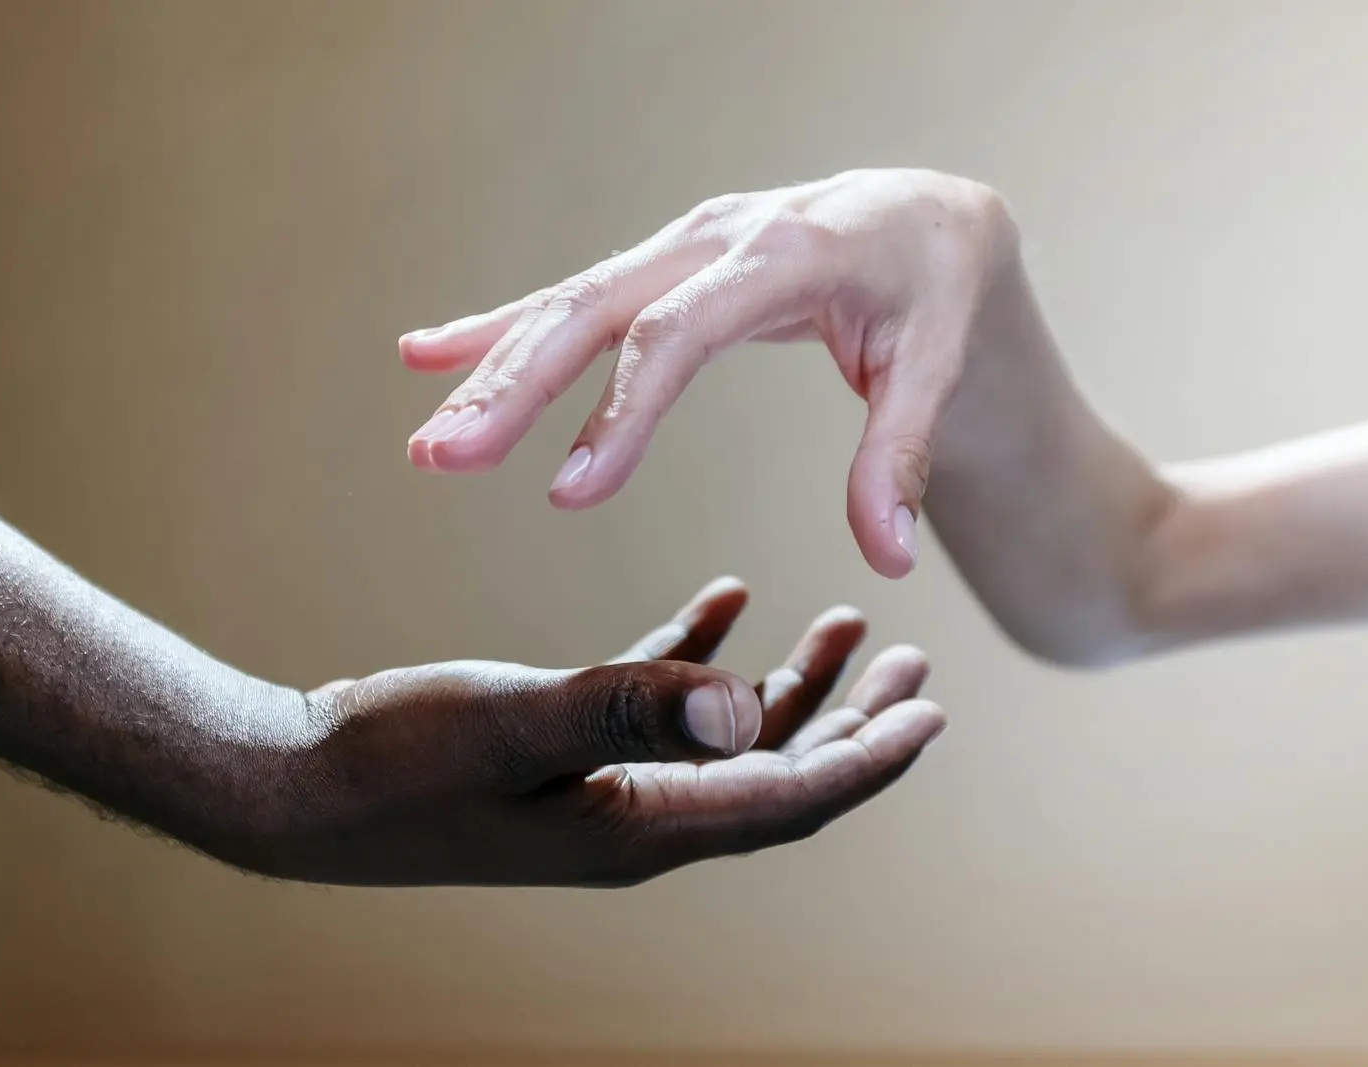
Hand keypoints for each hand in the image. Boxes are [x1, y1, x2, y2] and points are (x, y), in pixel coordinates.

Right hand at [231, 577, 943, 886]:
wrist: (294, 787)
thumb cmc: (393, 762)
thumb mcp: (518, 725)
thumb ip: (630, 710)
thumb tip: (747, 712)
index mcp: (644, 825)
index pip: (791, 799)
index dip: (869, 757)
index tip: (933, 711)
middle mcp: (638, 816)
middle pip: (781, 775)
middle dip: (856, 722)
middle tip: (917, 666)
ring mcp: (602, 787)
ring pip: (728, 739)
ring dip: (791, 685)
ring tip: (849, 625)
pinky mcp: (564, 752)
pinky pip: (659, 707)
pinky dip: (699, 657)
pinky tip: (726, 598)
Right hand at [402, 168, 1018, 579]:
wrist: (925, 216)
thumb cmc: (934, 286)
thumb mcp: (939, 363)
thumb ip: (902, 454)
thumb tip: (887, 553)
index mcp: (785, 255)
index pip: (681, 332)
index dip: (620, 410)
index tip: (569, 492)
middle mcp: (717, 239)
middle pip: (597, 310)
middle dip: (514, 384)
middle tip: (444, 456)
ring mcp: (683, 245)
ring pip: (570, 303)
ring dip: (492, 366)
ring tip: (427, 435)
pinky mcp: (666, 262)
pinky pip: (576, 297)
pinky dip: (504, 325)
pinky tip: (431, 353)